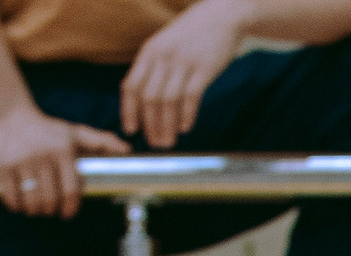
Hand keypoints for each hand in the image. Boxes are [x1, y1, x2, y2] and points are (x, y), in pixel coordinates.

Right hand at [0, 104, 129, 217]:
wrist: (10, 116)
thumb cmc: (48, 131)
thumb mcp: (75, 133)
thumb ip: (100, 142)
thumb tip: (126, 149)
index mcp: (63, 152)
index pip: (70, 191)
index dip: (70, 209)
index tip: (67, 214)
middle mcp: (43, 155)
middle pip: (50, 200)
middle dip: (50, 211)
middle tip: (49, 210)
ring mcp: (21, 160)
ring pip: (31, 201)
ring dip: (34, 211)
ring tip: (35, 208)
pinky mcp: (1, 163)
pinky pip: (10, 196)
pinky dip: (15, 206)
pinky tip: (18, 204)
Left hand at [122, 0, 248, 148]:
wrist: (221, 16)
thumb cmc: (194, 36)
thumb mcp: (167, 46)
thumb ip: (156, 67)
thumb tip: (147, 99)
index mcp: (149, 53)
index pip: (131, 86)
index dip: (129, 111)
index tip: (131, 130)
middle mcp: (162, 57)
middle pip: (149, 98)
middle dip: (150, 125)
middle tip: (155, 144)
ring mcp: (182, 62)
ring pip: (167, 101)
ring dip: (166, 125)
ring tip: (169, 142)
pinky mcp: (203, 68)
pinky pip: (191, 96)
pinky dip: (186, 115)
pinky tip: (185, 128)